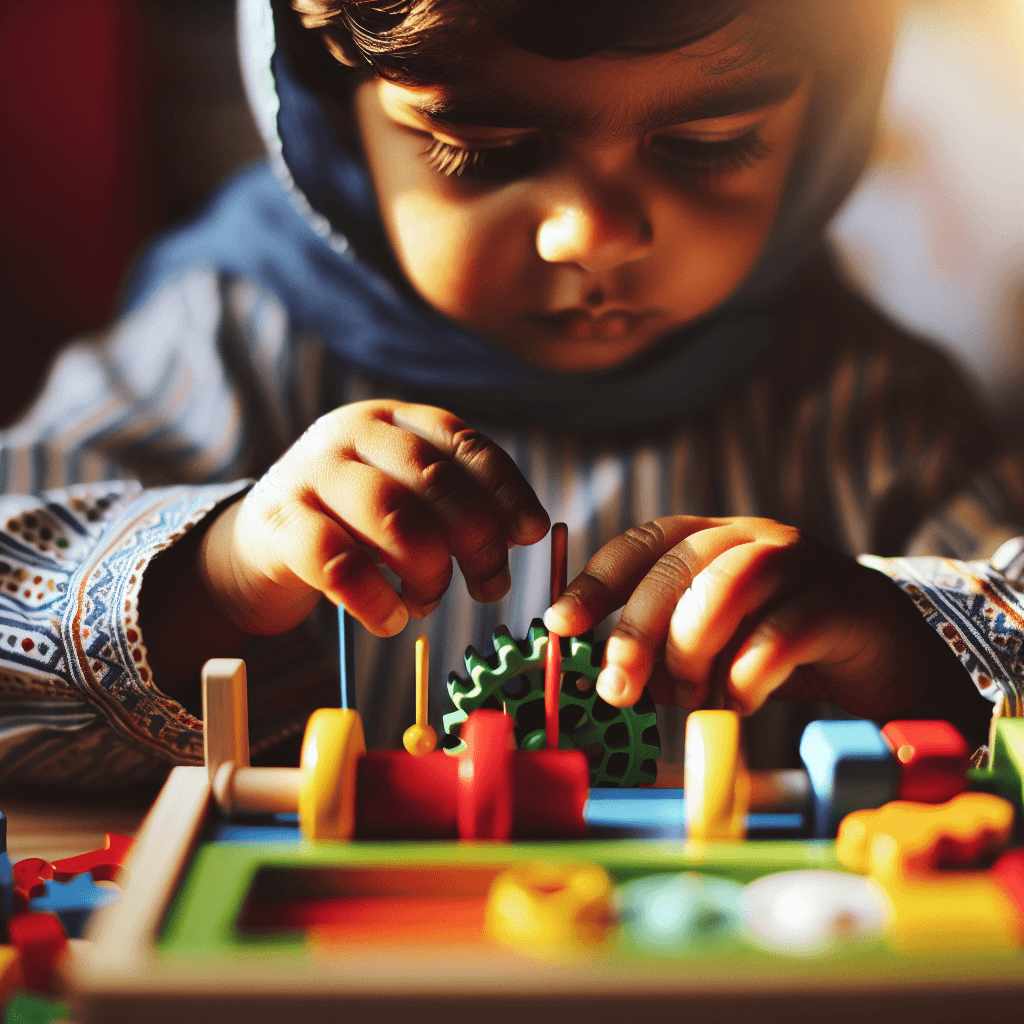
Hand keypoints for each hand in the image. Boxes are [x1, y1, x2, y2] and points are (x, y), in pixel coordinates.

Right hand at [200, 401, 548, 636]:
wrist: (258, 543)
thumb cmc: (351, 523)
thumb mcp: (405, 498)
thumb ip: (455, 503)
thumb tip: (522, 531)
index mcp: (393, 419)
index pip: (464, 443)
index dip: (506, 490)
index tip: (531, 534)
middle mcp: (351, 433)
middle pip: (435, 480)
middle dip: (477, 539)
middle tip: (489, 585)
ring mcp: (309, 473)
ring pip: (393, 516)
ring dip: (428, 571)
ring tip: (428, 601)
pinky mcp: (277, 523)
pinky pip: (338, 564)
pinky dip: (376, 601)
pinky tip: (390, 620)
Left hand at [543, 516, 966, 719]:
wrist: (881, 653)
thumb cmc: (780, 646)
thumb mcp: (711, 643)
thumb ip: (663, 649)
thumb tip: (602, 680)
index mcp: (710, 538)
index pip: (640, 543)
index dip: (594, 582)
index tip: (559, 624)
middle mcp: (750, 537)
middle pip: (674, 569)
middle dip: (635, 635)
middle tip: (617, 689)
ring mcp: (798, 562)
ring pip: (722, 591)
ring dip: (693, 655)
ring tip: (694, 696)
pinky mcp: (838, 601)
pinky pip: (776, 637)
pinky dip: (745, 679)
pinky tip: (740, 701)